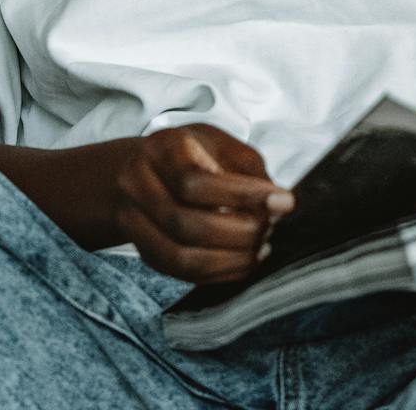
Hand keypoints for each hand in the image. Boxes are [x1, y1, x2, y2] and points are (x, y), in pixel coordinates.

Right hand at [111, 124, 294, 283]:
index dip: (242, 196)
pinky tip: (242, 262)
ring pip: (180, 257)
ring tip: (261, 249)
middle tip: (271, 228)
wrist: (133, 169)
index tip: (282, 202)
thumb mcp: (217, 142)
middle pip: (185, 223)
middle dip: (239, 233)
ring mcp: (133, 222)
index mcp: (162, 149)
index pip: (196, 181)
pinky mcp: (143, 251)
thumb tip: (275, 203)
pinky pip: (179, 273)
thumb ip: (247, 167)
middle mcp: (138, 185)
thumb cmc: (186, 152)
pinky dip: (217, 274)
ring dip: (229, 260)